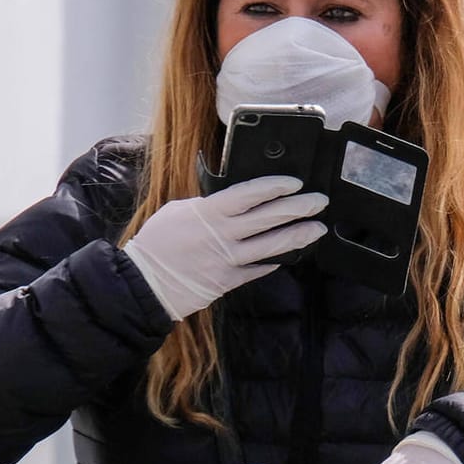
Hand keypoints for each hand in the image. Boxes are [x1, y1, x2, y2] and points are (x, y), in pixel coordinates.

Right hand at [123, 176, 326, 320]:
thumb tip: (235, 200)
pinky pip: (259, 269)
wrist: (144, 282)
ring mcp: (228, 260)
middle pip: (269, 218)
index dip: (275, 187)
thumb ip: (210, 205)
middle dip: (298, 208)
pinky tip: (292, 254)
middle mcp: (223, 236)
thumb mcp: (180, 211)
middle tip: (319, 201)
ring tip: (318, 228)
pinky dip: (276, 261)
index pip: (249, 194)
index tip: (295, 182)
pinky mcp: (229, 281)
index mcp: (209, 213)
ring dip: (299, 236)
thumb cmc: (158, 242)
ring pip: (272, 246)